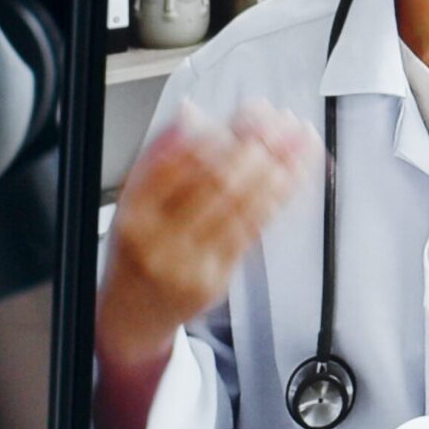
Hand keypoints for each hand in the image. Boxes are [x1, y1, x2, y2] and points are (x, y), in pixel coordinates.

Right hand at [96, 99, 320, 428]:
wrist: (130, 317)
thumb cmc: (137, 251)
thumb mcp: (133, 201)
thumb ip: (161, 157)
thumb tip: (191, 113)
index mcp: (132, 211)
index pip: (177, 160)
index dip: (220, 131)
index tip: (249, 111)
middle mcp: (157, 238)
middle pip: (215, 180)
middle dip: (255, 143)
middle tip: (280, 121)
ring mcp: (188, 261)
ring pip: (242, 203)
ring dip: (278, 165)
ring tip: (299, 138)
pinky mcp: (216, 277)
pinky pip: (254, 229)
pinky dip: (279, 196)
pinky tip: (294, 174)